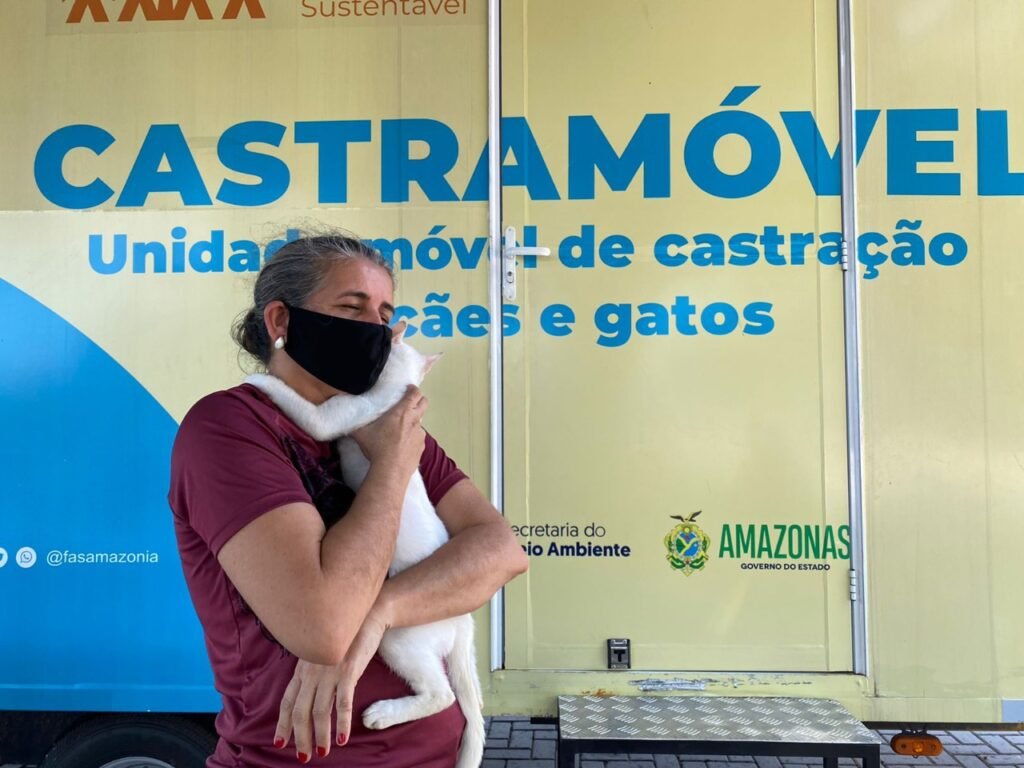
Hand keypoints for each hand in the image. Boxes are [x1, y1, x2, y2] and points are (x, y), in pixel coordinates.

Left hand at [274, 608, 390, 760]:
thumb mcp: (322, 651)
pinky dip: (341, 723)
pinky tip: (343, 738)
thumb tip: (309, 689)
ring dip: (320, 735)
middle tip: (303, 756)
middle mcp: (311, 672)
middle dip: (300, 737)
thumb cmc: (346, 633)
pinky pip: (342, 704)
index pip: (288, 701)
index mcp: (303, 668)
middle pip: (300, 711)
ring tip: (323, 751)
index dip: (283, 723)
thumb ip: (313, 669)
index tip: (279, 742)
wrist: (366, 614)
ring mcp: (328, 673)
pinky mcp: (347, 672)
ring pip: (319, 712)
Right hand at [351, 385, 426, 469]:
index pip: (414, 393)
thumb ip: (354, 423)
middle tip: (409, 403)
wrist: (391, 470)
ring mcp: (420, 434)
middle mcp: (414, 421)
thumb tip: (345, 417)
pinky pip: (419, 438)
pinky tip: (403, 445)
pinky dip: (413, 437)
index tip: (408, 389)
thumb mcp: (361, 433)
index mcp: (402, 412)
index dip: (412, 389)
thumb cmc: (376, 447)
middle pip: (424, 403)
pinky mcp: (422, 447)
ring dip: (414, 421)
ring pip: (420, 422)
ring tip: (402, 428)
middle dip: (418, 400)